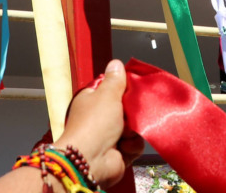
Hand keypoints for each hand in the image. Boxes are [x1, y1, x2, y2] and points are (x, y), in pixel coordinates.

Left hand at [54, 60, 143, 187]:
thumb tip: (116, 63)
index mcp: (93, 100)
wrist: (90, 161)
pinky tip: (123, 148)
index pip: (113, 89)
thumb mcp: (107, 95)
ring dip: (133, 133)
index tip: (135, 89)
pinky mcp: (120, 152)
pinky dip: (132, 147)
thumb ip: (115, 79)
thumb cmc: (94, 125)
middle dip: (133, 114)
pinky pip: (136, 145)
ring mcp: (110, 136)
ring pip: (135, 128)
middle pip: (128, 109)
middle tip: (131, 114)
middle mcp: (100, 118)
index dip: (125, 89)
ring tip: (124, 135)